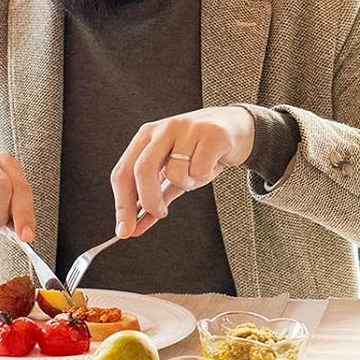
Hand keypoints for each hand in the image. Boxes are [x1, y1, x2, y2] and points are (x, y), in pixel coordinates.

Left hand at [110, 106, 255, 237]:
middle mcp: (164, 129)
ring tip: (196, 174)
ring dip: (187, 184)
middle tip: (160, 214)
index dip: (122, 204)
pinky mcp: (212, 134)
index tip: (125, 231)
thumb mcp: (173, 173)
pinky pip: (200, 170)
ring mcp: (188, 128)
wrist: (237, 129)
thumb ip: (154, 197)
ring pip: (176, 173)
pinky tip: (212, 165)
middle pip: (142, 169)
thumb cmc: (200, 153)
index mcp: (146, 136)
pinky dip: (204, 176)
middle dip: (149, 200)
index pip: (123, 172)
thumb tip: (134, 227)